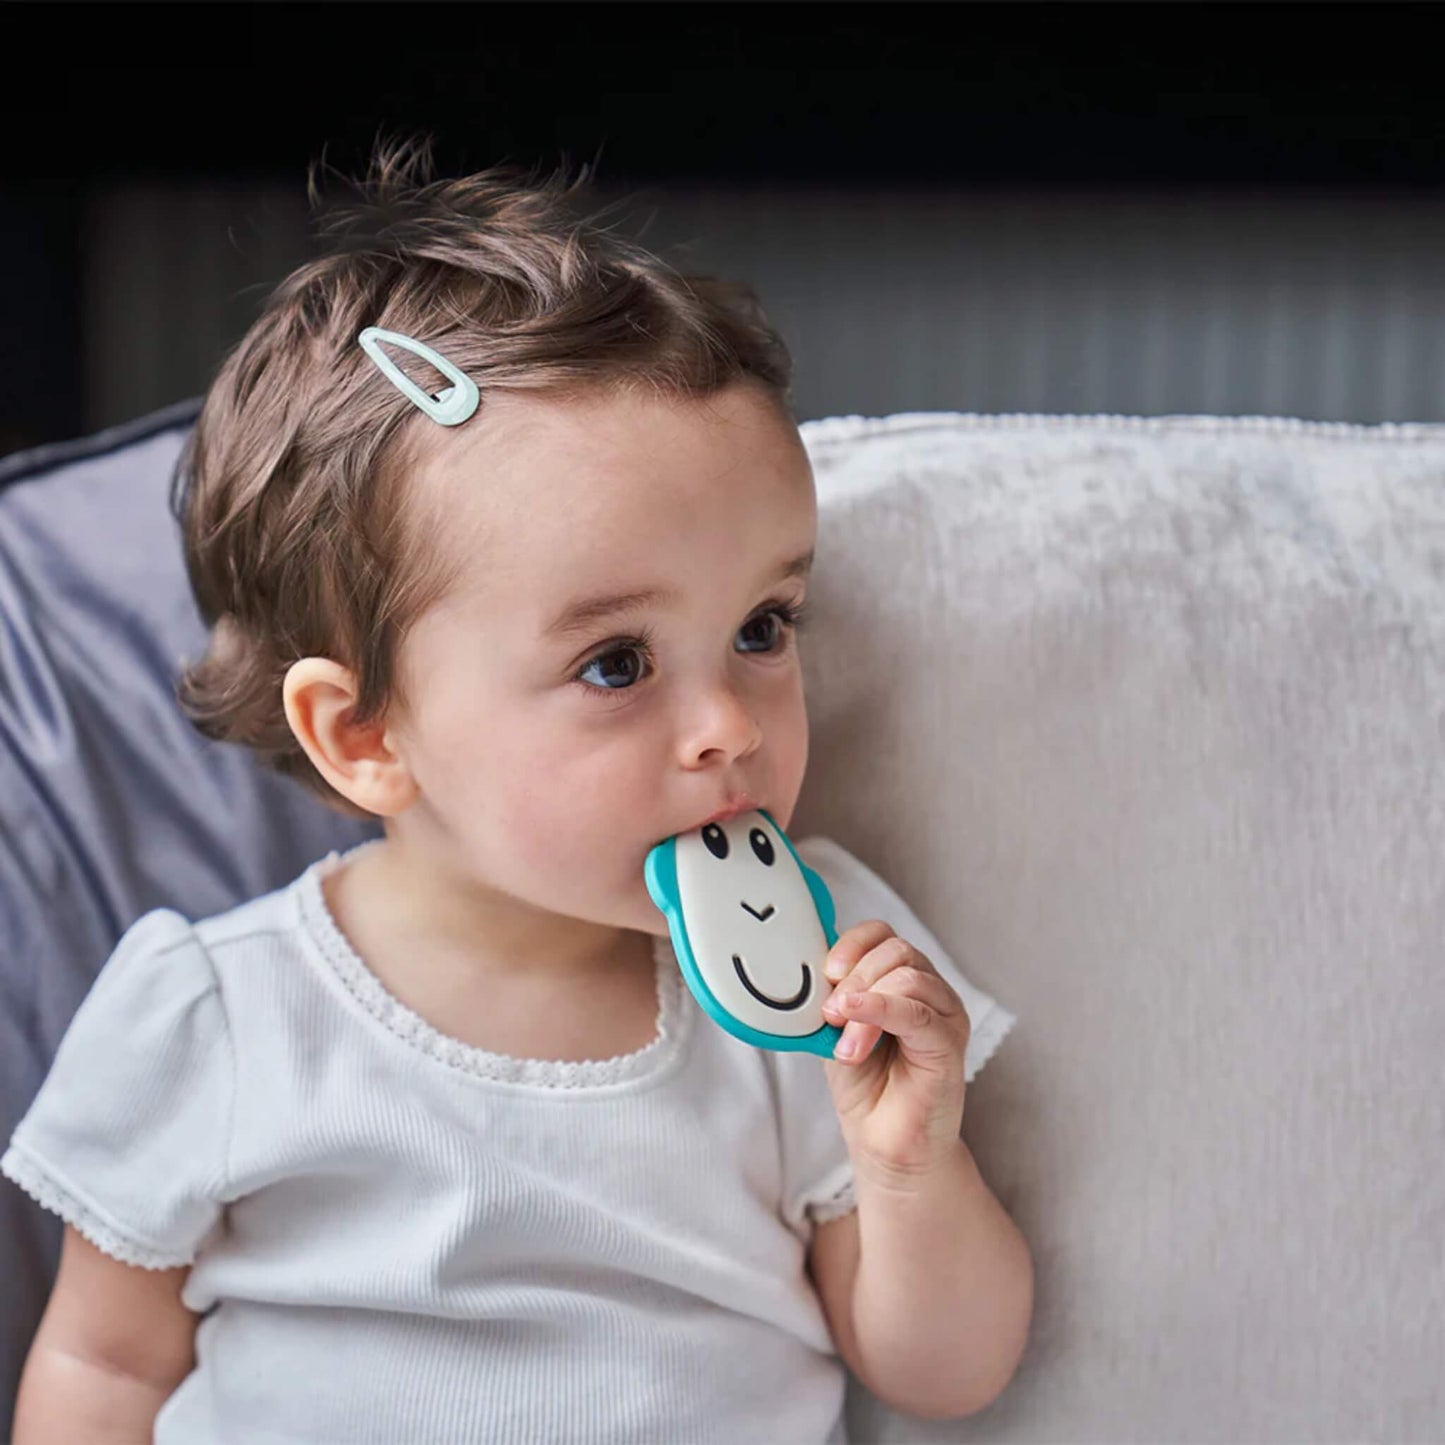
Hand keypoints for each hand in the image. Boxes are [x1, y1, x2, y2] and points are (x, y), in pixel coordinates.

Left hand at [819, 920, 971, 1189]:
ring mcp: (946, 1015)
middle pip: (896, 950)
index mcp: (904, 980)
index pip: (883, 934)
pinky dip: (880, 1010)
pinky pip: (917, 1012)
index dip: (852, 944)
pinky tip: (853, 1025)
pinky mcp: (950, 1044)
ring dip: (864, 1004)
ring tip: (844, 1046)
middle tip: (829, 1016)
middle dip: (854, 978)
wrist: (884, 1143)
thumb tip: (808, 966)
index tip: (824, 972)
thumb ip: (832, 995)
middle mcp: (931, 990)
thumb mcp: (837, 1028)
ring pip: (907, 976)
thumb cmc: (865, 1085)